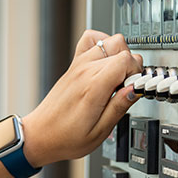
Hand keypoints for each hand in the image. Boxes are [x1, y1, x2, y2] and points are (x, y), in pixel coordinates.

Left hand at [20, 30, 142, 166]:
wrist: (40, 135)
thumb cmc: (65, 137)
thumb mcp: (99, 132)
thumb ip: (119, 107)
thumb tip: (137, 89)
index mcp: (94, 87)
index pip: (127, 60)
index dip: (137, 73)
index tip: (133, 89)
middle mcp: (86, 71)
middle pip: (122, 48)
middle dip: (131, 66)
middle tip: (124, 87)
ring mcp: (79, 65)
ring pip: (111, 40)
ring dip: (120, 55)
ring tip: (116, 76)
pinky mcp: (74, 65)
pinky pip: (91, 39)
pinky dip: (102, 44)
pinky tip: (105, 62)